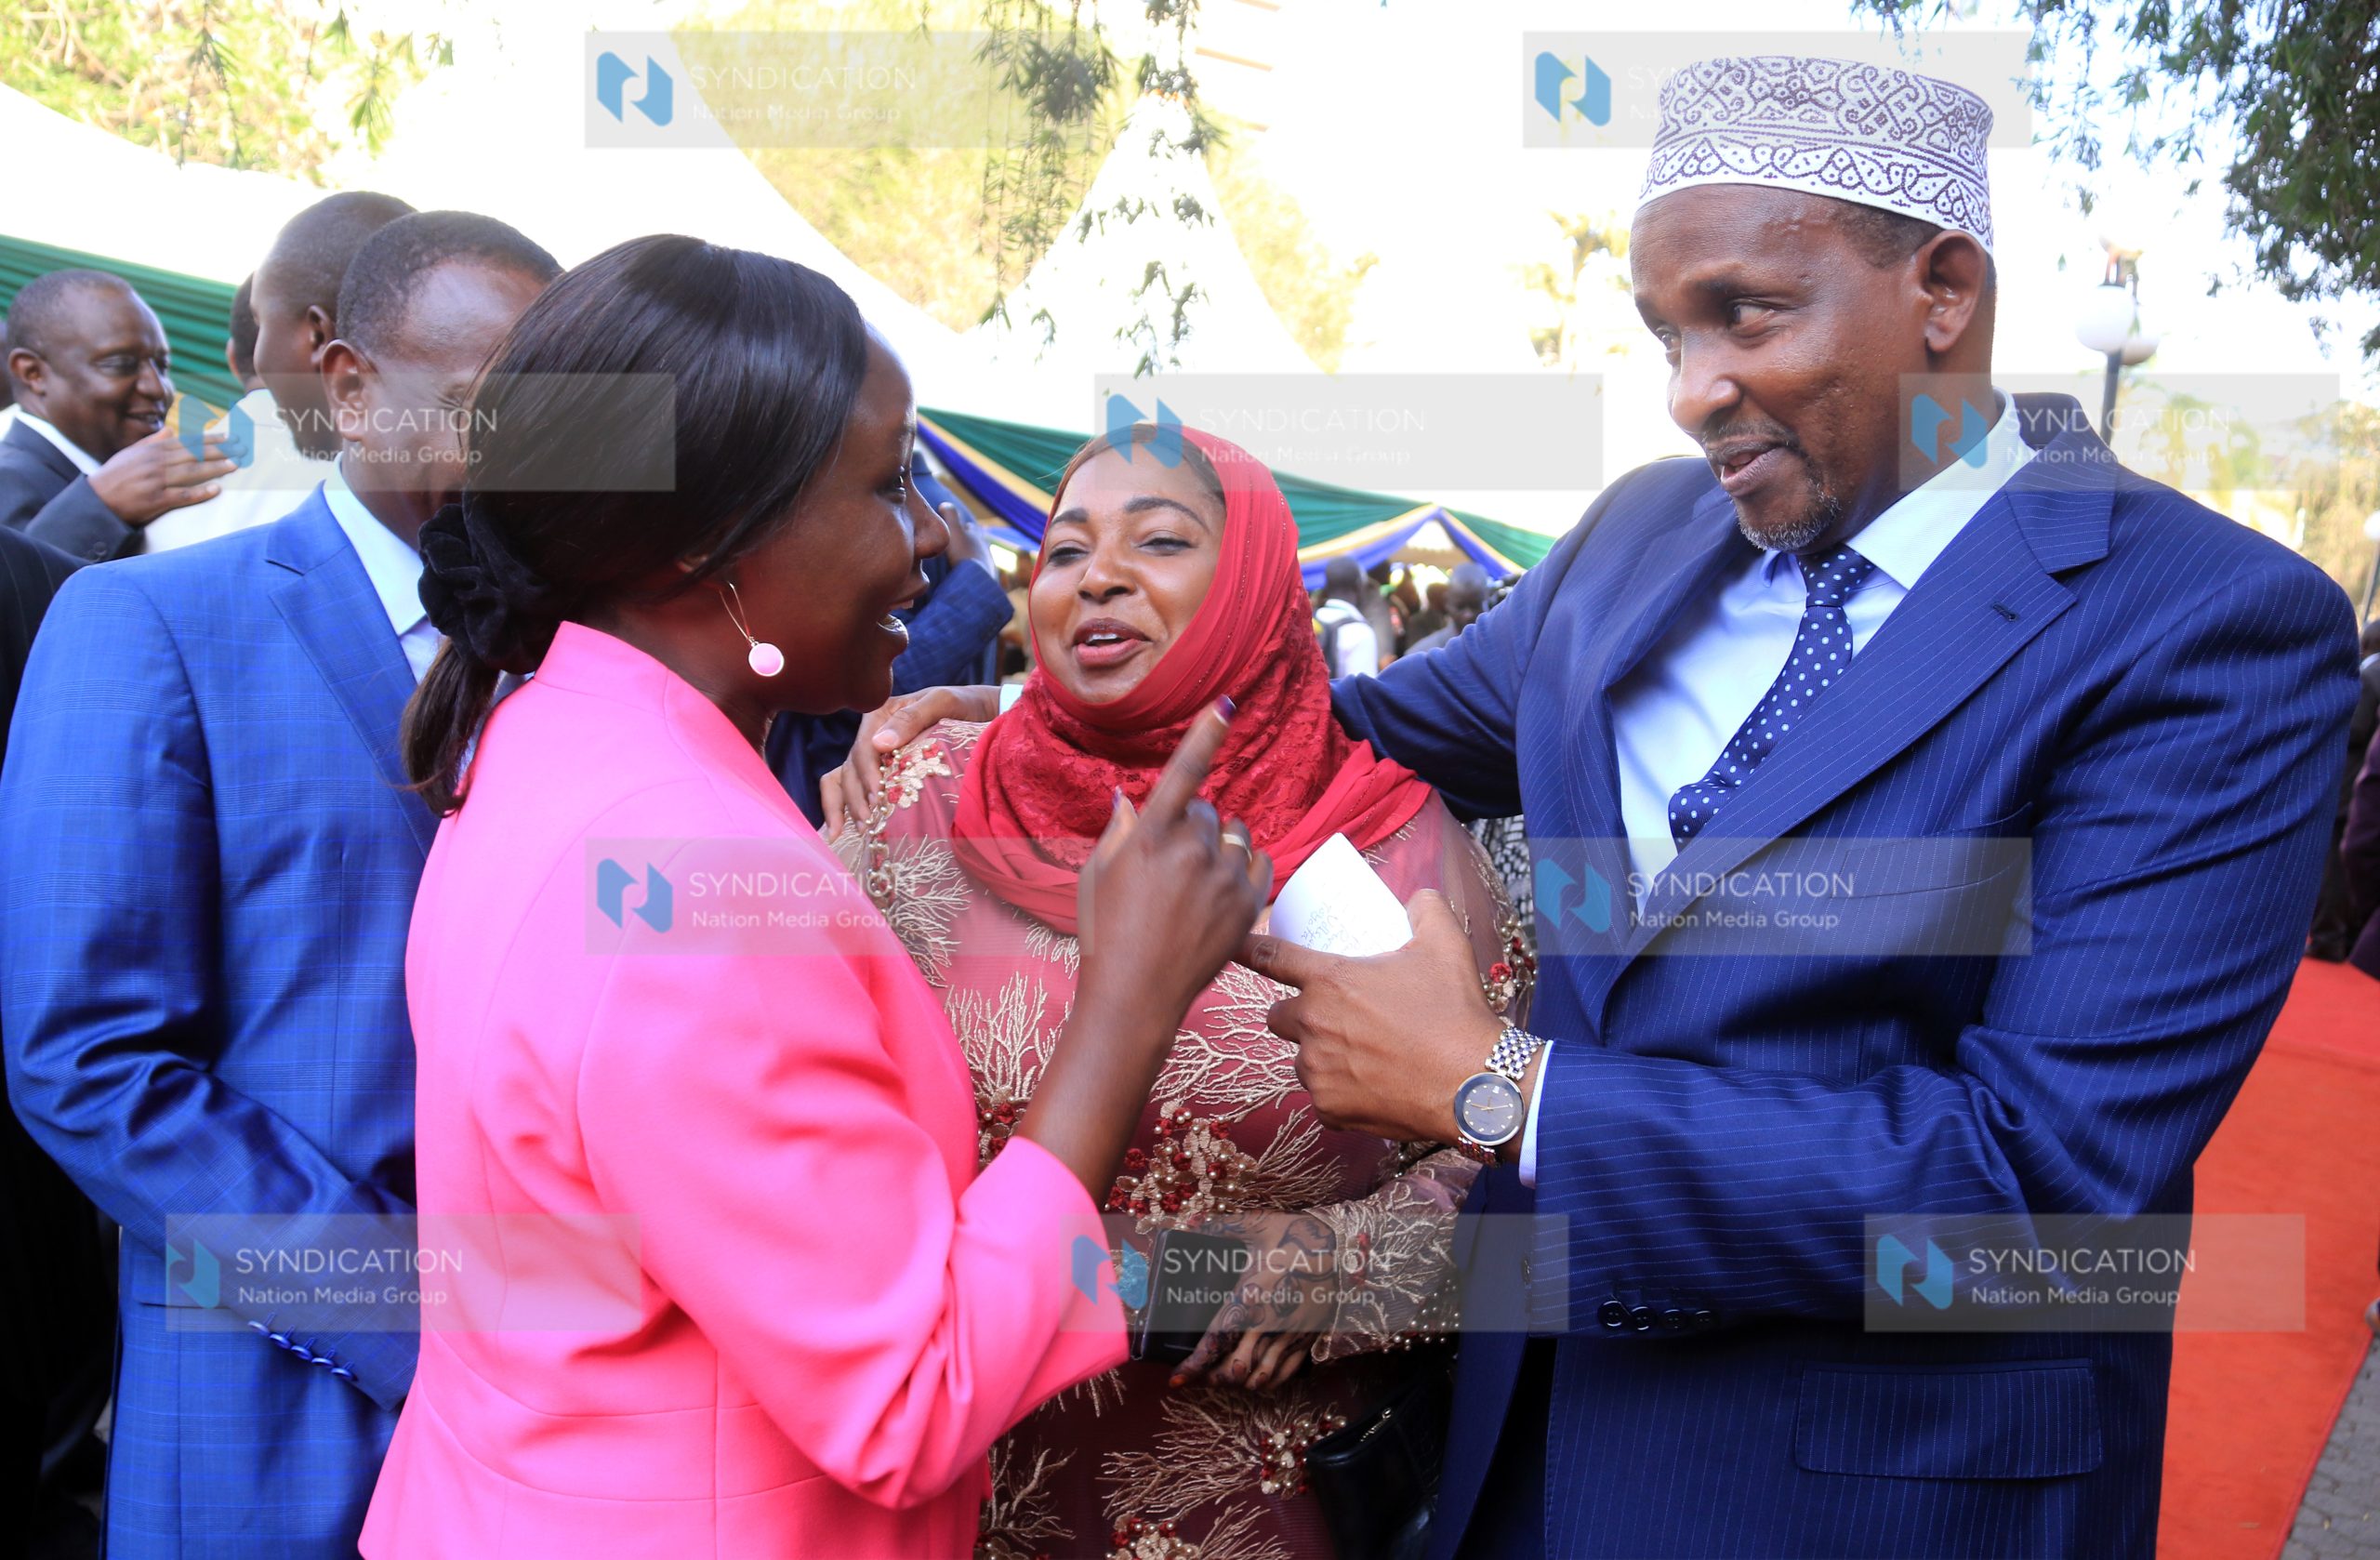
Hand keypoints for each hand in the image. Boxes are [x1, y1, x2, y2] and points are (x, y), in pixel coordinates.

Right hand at [88, 425, 240, 523]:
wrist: (96, 500)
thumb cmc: (114, 476)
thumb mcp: (130, 453)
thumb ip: (152, 441)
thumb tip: (171, 430)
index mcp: (151, 451)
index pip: (186, 443)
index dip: (209, 440)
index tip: (229, 437)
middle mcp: (155, 464)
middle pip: (193, 455)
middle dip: (219, 451)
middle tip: (241, 449)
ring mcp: (156, 482)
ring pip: (190, 473)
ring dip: (214, 468)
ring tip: (234, 465)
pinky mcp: (155, 500)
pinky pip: (181, 495)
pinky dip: (199, 492)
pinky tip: (216, 490)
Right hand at [817, 684, 999, 839]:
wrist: (976, 712)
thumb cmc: (960, 705)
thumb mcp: (942, 703)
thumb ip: (912, 718)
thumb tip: (880, 743)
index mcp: (880, 714)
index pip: (864, 747)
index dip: (867, 774)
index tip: (877, 797)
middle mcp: (871, 733)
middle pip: (851, 767)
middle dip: (856, 796)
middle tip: (868, 822)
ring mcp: (874, 753)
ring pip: (847, 778)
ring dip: (849, 805)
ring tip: (862, 830)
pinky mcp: (880, 769)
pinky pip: (854, 785)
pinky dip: (846, 805)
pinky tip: (847, 829)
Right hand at [937, 499, 990, 572]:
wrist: (975, 581)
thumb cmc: (963, 553)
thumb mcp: (953, 530)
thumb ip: (950, 515)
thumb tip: (945, 504)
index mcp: (978, 536)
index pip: (969, 527)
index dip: (961, 526)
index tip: (952, 528)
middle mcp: (985, 548)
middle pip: (975, 542)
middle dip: (967, 542)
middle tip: (956, 545)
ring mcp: (988, 564)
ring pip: (977, 557)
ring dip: (969, 557)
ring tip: (958, 561)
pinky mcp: (987, 578)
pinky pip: (977, 572)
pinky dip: (971, 571)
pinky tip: (964, 575)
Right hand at [1075, 702, 1273, 1022]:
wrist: (1136, 994)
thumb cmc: (1106, 932)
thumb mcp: (1098, 875)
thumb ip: (1120, 831)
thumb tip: (1130, 798)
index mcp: (1151, 837)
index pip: (1183, 773)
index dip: (1204, 735)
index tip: (1225, 705)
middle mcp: (1192, 851)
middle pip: (1204, 810)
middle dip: (1189, 824)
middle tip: (1167, 864)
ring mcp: (1224, 878)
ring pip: (1233, 833)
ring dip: (1217, 844)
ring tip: (1193, 881)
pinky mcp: (1248, 904)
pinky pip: (1258, 861)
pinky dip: (1242, 865)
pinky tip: (1219, 888)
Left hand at [1174, 1210, 1335, 1390]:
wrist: (1340, 1246)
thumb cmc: (1294, 1235)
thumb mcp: (1255, 1225)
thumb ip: (1218, 1227)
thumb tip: (1188, 1225)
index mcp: (1249, 1299)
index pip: (1215, 1342)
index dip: (1193, 1366)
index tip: (1176, 1378)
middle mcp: (1267, 1324)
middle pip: (1234, 1369)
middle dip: (1212, 1378)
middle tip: (1199, 1376)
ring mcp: (1289, 1335)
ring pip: (1258, 1377)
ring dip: (1237, 1384)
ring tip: (1222, 1379)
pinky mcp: (1306, 1339)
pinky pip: (1284, 1375)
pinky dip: (1266, 1383)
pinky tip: (1254, 1380)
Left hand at [1239, 890, 1505, 1143]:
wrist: (1473, 1083)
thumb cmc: (1455, 1012)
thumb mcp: (1446, 944)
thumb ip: (1426, 909)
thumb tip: (1418, 898)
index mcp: (1330, 981)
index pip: (1272, 957)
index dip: (1248, 949)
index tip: (1234, 947)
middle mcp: (1313, 1025)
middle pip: (1277, 1016)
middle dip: (1297, 1014)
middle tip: (1334, 1016)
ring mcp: (1317, 1071)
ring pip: (1300, 1059)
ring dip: (1318, 1055)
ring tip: (1361, 1054)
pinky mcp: (1329, 1109)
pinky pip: (1322, 1097)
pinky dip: (1339, 1092)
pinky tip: (1371, 1086)